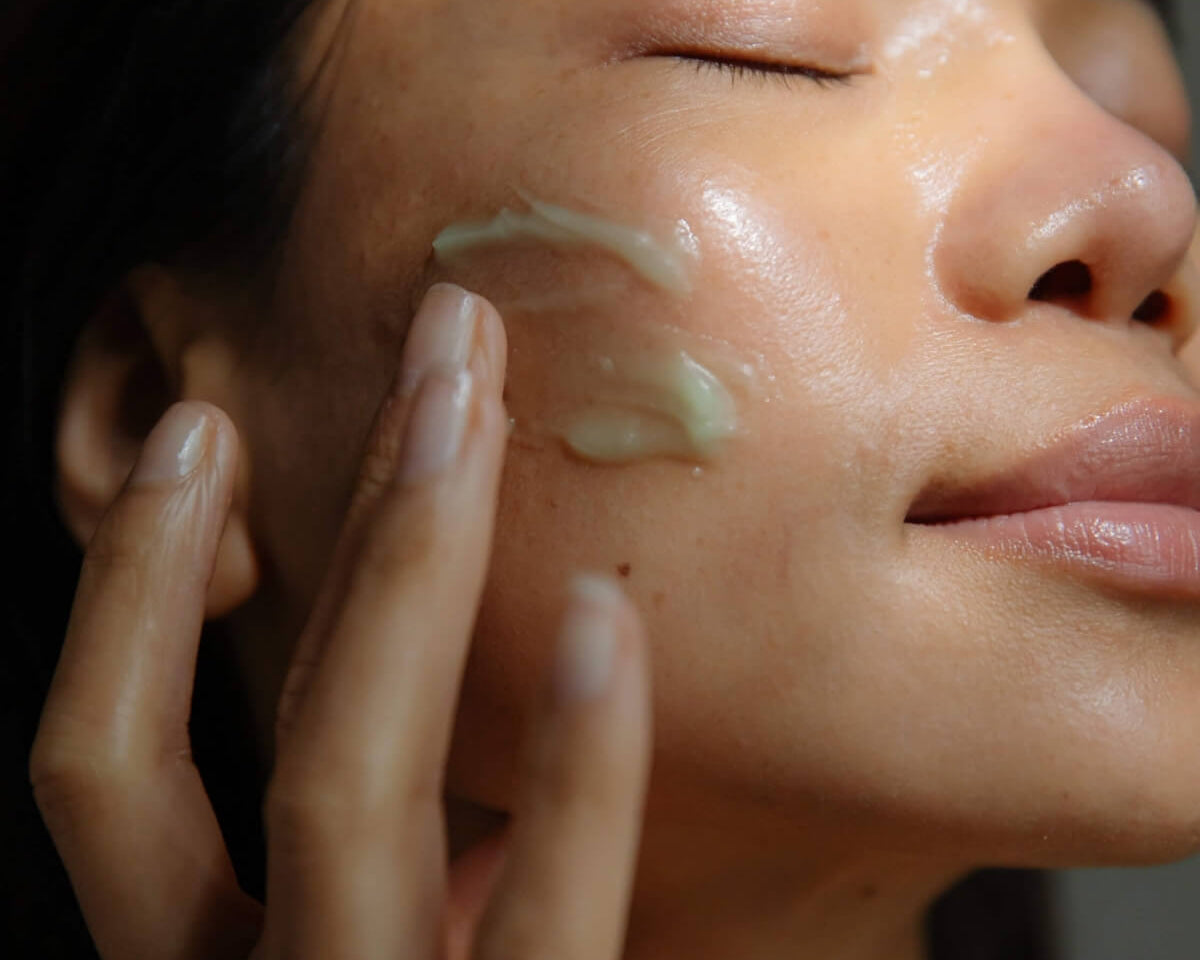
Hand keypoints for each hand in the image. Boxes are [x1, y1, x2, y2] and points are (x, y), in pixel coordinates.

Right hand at [30, 283, 652, 959]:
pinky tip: (604, 615)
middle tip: (442, 341)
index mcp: (209, 957)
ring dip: (410, 568)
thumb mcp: (394, 947)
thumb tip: (481, 760)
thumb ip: (417, 862)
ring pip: (346, 787)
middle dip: (353, 518)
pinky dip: (577, 763)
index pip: (107, 768)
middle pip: (261, 737)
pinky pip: (548, 908)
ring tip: (471, 405)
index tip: (205, 432)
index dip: (128, 590)